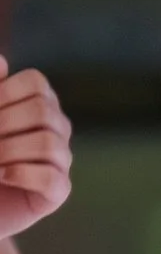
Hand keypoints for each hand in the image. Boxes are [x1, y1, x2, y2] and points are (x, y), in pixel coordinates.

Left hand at [0, 64, 70, 242]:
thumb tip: (2, 62)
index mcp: (39, 101)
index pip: (36, 83)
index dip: (6, 93)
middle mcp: (56, 127)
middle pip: (43, 111)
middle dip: (5, 124)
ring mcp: (61, 159)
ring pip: (49, 143)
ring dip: (9, 150)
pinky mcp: (58, 191)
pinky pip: (52, 177)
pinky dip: (21, 175)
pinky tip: (1, 176)